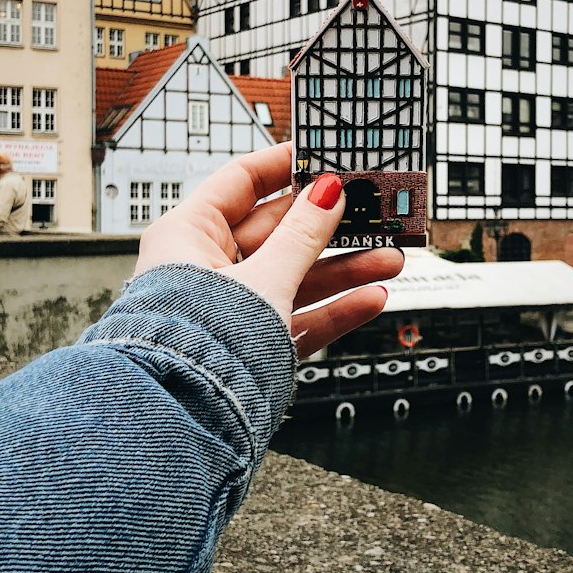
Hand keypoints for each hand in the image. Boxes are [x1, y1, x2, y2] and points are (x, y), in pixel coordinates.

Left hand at [135, 142, 403, 357]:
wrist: (184, 416)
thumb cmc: (199, 342)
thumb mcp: (264, 276)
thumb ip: (303, 235)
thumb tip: (327, 192)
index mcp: (189, 235)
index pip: (240, 183)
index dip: (284, 166)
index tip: (322, 157)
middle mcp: (206, 269)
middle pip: (279, 233)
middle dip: (331, 227)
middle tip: (371, 214)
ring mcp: (231, 308)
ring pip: (296, 277)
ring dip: (344, 269)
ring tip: (389, 259)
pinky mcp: (253, 345)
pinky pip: (299, 317)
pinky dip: (334, 308)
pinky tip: (370, 298)